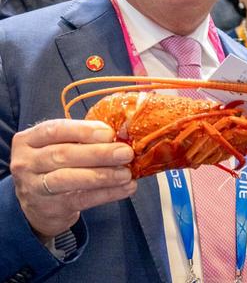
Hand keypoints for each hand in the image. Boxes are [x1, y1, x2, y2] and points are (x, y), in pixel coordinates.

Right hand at [10, 118, 136, 239]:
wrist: (39, 204)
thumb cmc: (57, 165)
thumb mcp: (62, 146)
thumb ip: (84, 138)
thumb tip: (121, 134)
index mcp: (29, 140)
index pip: (55, 130)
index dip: (84, 130)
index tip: (110, 133)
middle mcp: (26, 162)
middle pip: (63, 154)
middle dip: (99, 153)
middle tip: (126, 153)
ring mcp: (34, 187)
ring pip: (69, 178)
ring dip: (103, 175)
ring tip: (127, 173)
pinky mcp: (49, 208)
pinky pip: (81, 199)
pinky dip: (107, 193)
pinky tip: (126, 188)